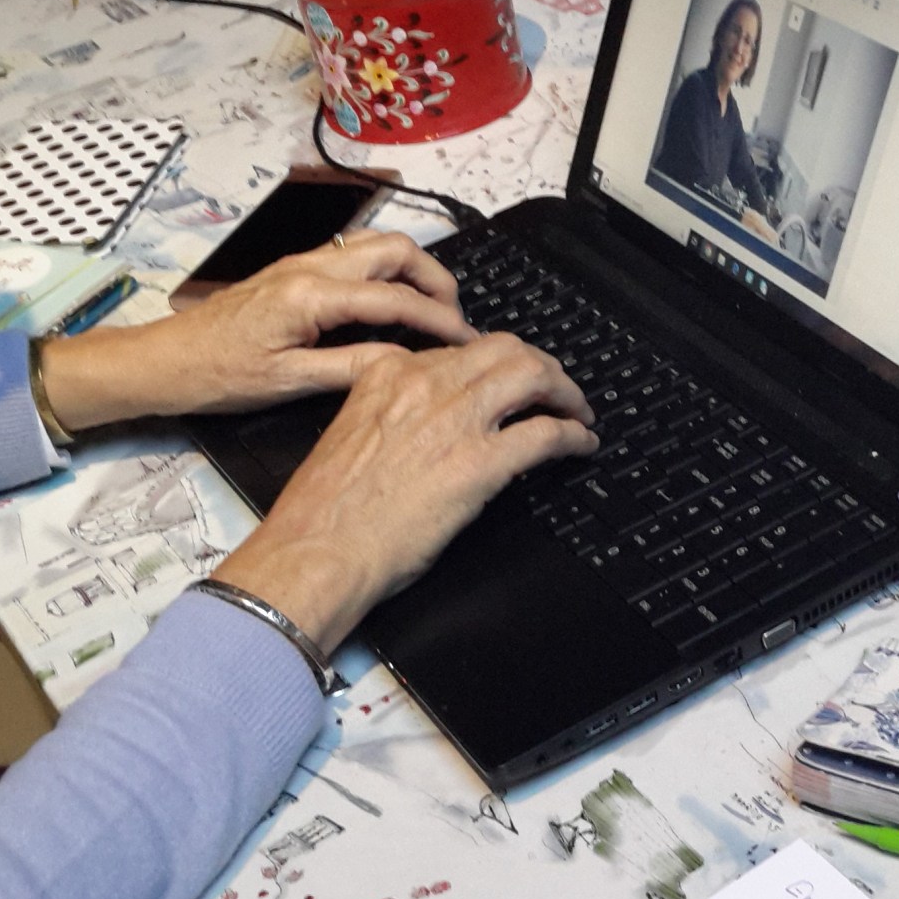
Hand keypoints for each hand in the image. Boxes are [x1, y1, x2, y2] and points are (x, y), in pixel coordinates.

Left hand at [42, 231, 475, 429]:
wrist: (164, 361)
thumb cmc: (218, 376)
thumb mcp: (287, 382)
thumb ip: (353, 367)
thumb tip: (408, 362)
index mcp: (311, 295)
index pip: (395, 299)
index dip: (439, 320)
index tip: (467, 340)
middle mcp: (309, 267)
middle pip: (395, 249)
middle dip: (435, 278)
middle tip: (455, 317)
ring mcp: (301, 263)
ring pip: (376, 244)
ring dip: (412, 269)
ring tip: (432, 307)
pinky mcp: (294, 270)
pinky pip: (354, 255)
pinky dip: (387, 271)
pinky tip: (393, 303)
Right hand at [210, 333, 597, 652]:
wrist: (317, 549)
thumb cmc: (325, 509)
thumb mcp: (353, 433)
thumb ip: (393, 412)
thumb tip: (432, 422)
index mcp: (388, 373)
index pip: (460, 350)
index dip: (494, 365)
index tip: (507, 380)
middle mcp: (426, 385)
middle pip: (506, 350)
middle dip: (540, 366)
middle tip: (555, 389)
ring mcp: (457, 420)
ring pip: (533, 376)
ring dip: (565, 391)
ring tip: (577, 410)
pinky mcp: (482, 463)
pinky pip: (546, 433)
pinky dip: (573, 435)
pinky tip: (581, 444)